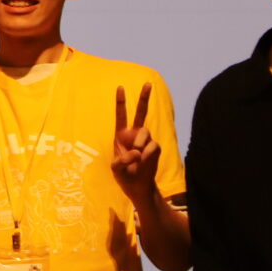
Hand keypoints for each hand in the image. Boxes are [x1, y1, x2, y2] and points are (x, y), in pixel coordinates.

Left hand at [111, 83, 159, 199]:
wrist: (138, 187)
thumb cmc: (124, 176)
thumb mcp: (116, 169)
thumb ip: (121, 161)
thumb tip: (136, 152)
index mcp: (121, 136)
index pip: (121, 116)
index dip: (121, 102)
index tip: (120, 87)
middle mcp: (134, 135)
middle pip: (141, 113)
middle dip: (144, 98)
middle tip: (147, 83)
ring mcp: (146, 141)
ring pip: (145, 132)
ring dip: (140, 143)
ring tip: (136, 156)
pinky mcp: (155, 148)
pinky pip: (153, 145)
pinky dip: (147, 154)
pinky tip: (143, 162)